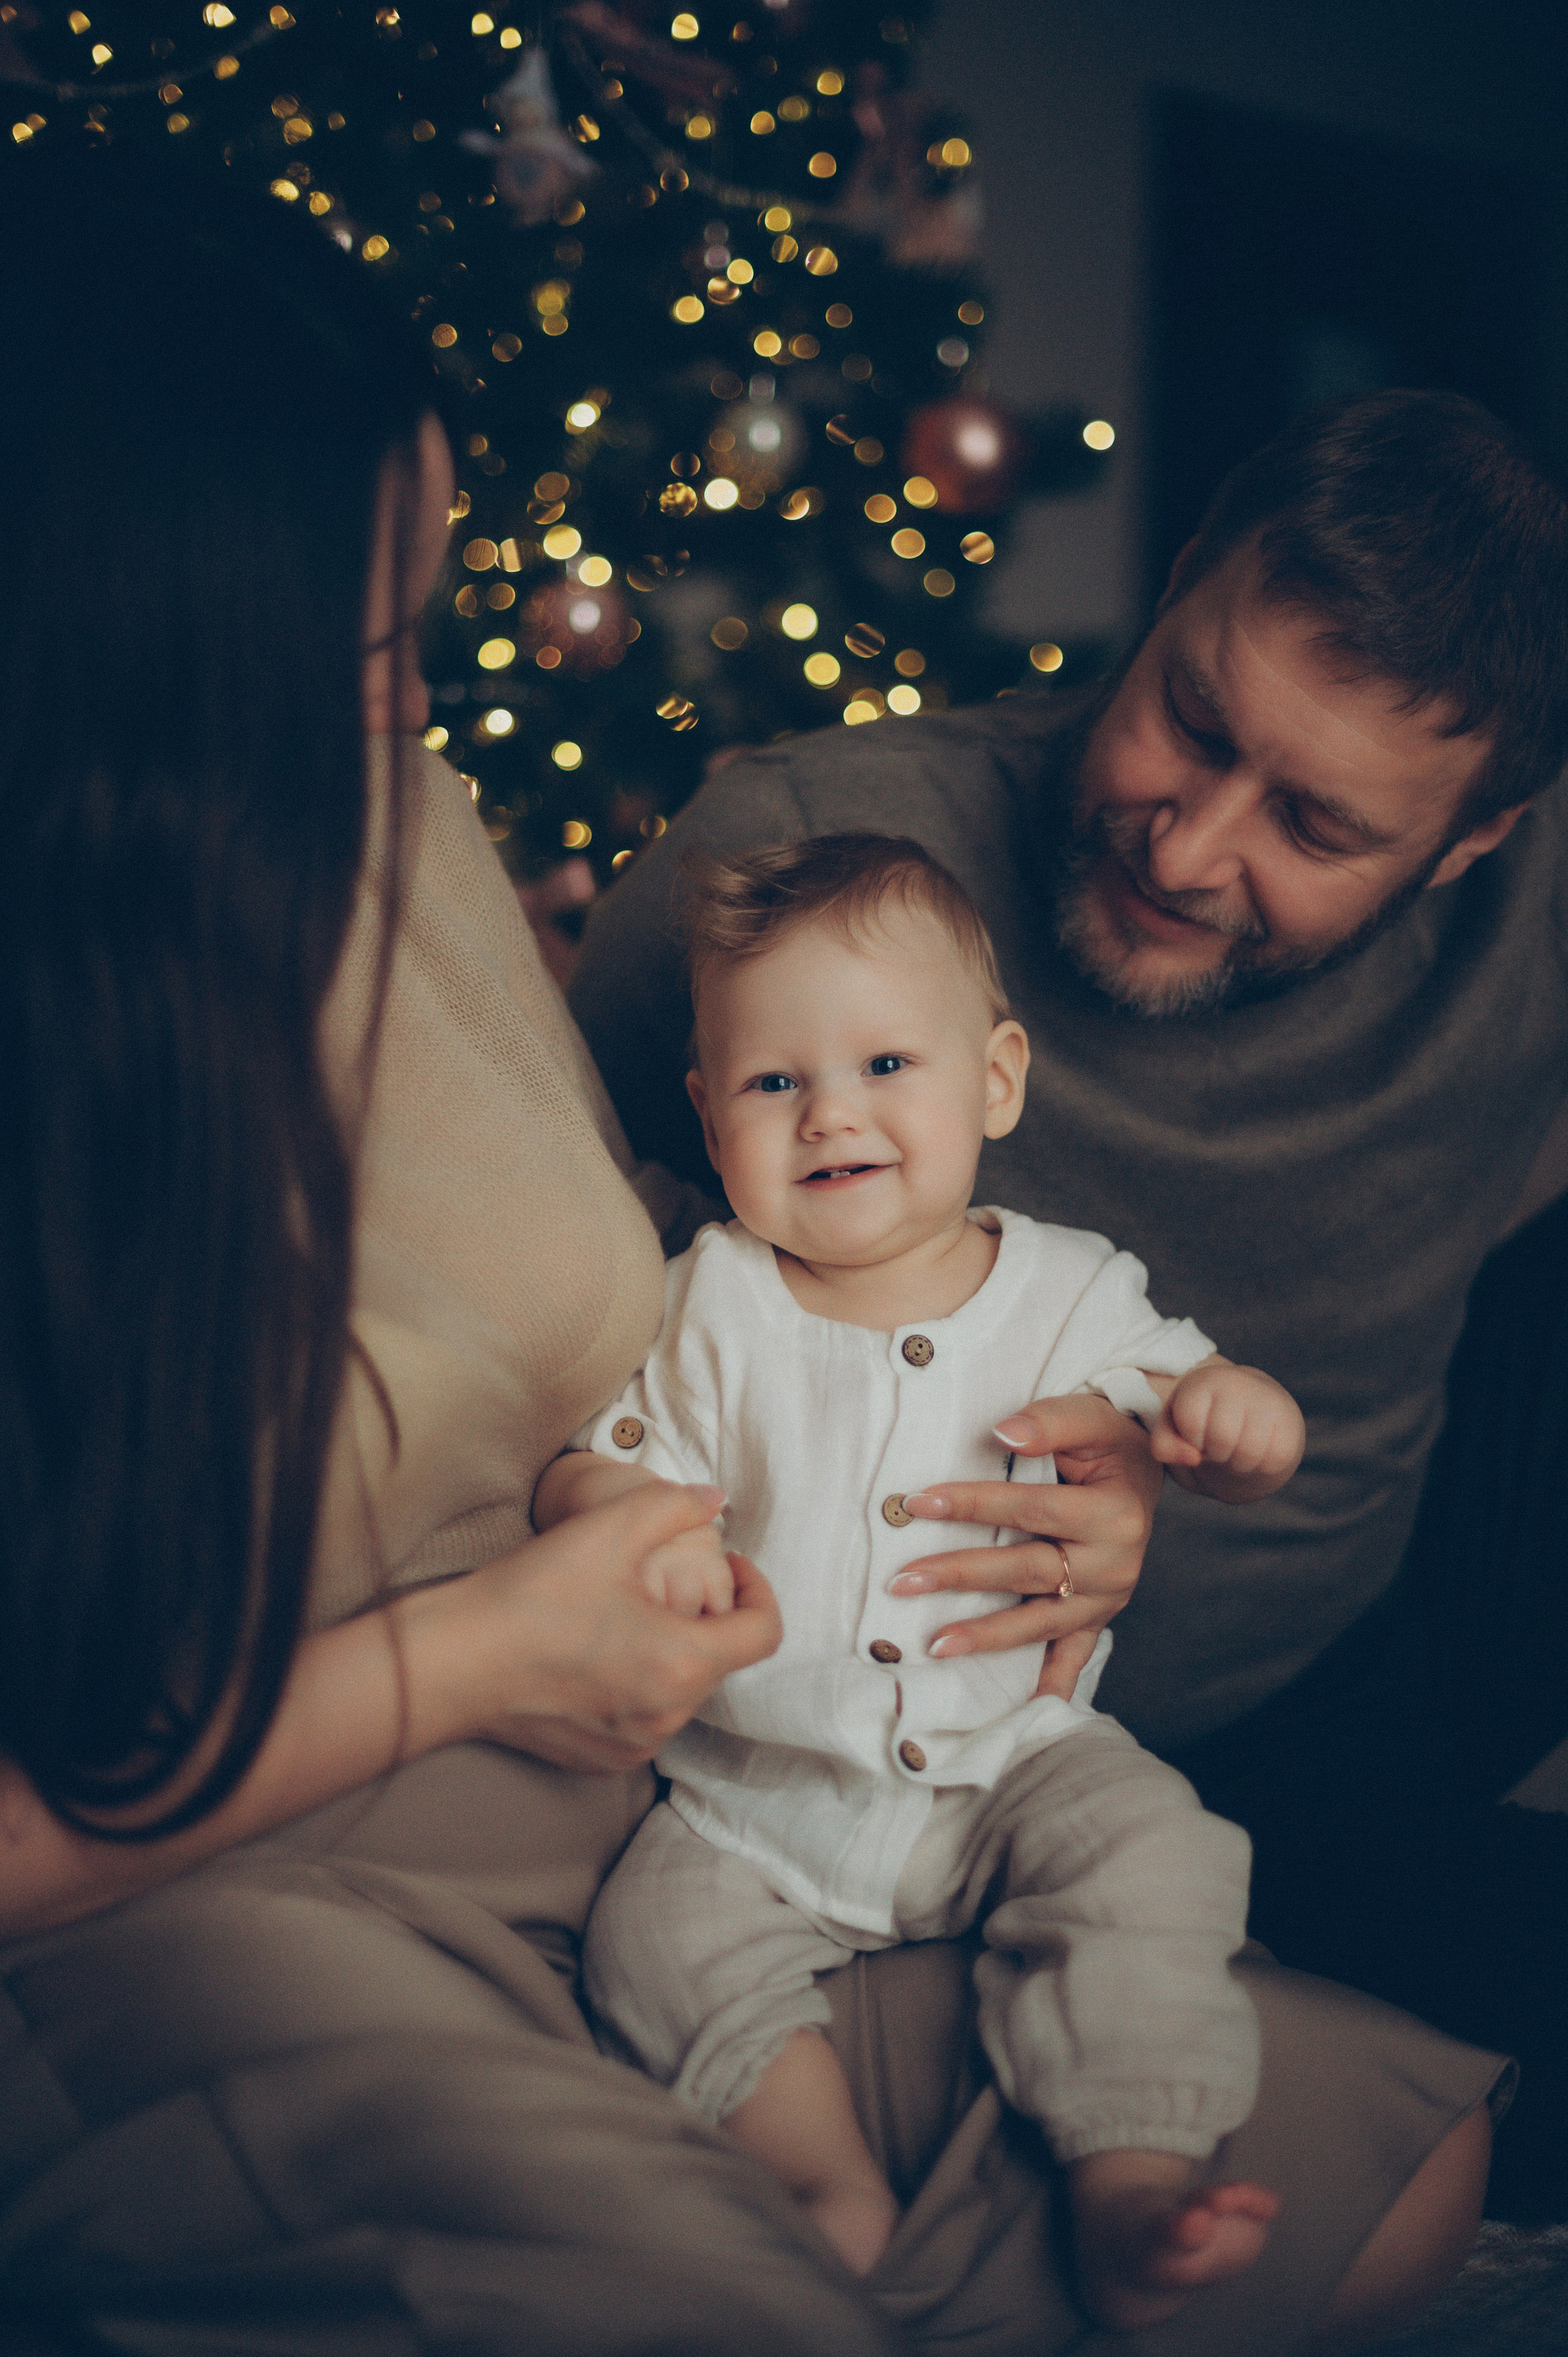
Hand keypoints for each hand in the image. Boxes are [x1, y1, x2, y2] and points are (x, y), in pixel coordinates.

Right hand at [397, 1480, 778, 1772]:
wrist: (455, 1660)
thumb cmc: (531, 1594)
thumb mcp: (608, 1528)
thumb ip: (676, 1505)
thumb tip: (716, 1499)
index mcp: (681, 1663)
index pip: (763, 1633)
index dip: (758, 1589)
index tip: (730, 1565)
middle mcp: (668, 1717)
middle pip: (721, 1659)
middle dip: (707, 1616)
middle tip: (664, 1580)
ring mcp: (636, 1747)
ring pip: (684, 1691)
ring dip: (673, 1652)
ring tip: (627, 1615)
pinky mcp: (604, 1762)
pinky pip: (648, 1720)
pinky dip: (641, 1687)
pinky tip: (600, 1655)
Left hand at [890, 1393, 1162, 1700]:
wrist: (1145, 1470)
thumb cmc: (1108, 1442)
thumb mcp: (1089, 1417)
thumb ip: (1048, 1422)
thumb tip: (1003, 1434)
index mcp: (1114, 1512)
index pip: (1031, 1509)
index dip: (973, 1504)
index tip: (917, 1503)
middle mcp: (1116, 1563)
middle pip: (1028, 1571)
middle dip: (962, 1575)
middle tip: (903, 1581)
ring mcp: (1108, 1597)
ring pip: (1041, 1622)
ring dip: (987, 1636)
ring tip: (935, 1645)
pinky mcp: (1099, 1617)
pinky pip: (1074, 1655)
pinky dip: (1051, 1682)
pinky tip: (1025, 1708)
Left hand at [1150, 1362, 1304, 1503]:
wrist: (1250, 1410)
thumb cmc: (1203, 1421)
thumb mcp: (1173, 1429)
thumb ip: (1164, 1446)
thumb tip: (1193, 1458)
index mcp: (1205, 1381)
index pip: (1191, 1420)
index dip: (1191, 1438)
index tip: (1196, 1432)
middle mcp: (1239, 1384)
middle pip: (1222, 1439)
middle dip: (1214, 1453)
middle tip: (1217, 1444)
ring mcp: (1269, 1402)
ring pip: (1249, 1454)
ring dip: (1236, 1463)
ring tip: (1234, 1449)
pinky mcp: (1291, 1423)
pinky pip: (1273, 1461)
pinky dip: (1260, 1467)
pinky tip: (1255, 1452)